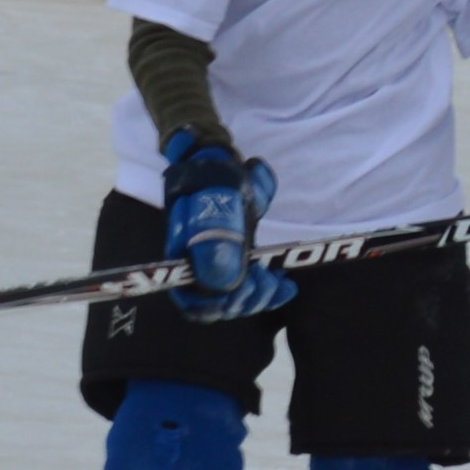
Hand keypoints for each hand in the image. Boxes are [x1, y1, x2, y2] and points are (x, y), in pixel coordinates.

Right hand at [160, 131, 293, 320]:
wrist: (220, 162)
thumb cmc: (214, 176)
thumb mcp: (219, 197)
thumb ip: (219, 234)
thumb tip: (224, 282)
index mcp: (182, 255)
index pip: (192, 302)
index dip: (217, 306)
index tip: (241, 289)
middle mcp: (197, 266)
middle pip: (217, 307)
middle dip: (244, 301)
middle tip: (264, 278)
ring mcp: (218, 265)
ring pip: (237, 302)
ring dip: (260, 298)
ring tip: (274, 278)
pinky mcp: (237, 263)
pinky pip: (252, 291)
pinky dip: (272, 294)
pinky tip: (288, 286)